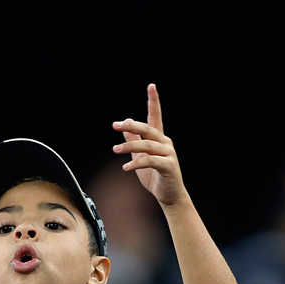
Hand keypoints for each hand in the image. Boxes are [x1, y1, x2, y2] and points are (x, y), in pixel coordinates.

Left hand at [113, 84, 186, 206]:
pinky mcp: (168, 166)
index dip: (153, 101)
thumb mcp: (139, 156)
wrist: (169, 197)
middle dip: (131, 125)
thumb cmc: (154, 177)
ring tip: (115, 149)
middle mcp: (165, 143)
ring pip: (147, 144)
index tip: (151, 86)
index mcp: (159, 139)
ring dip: (129, 146)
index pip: (156, 116)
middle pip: (148, 128)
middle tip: (115, 125)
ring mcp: (169, 154)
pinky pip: (149, 161)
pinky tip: (125, 168)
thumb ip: (133, 140)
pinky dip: (136, 163)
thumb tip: (126, 124)